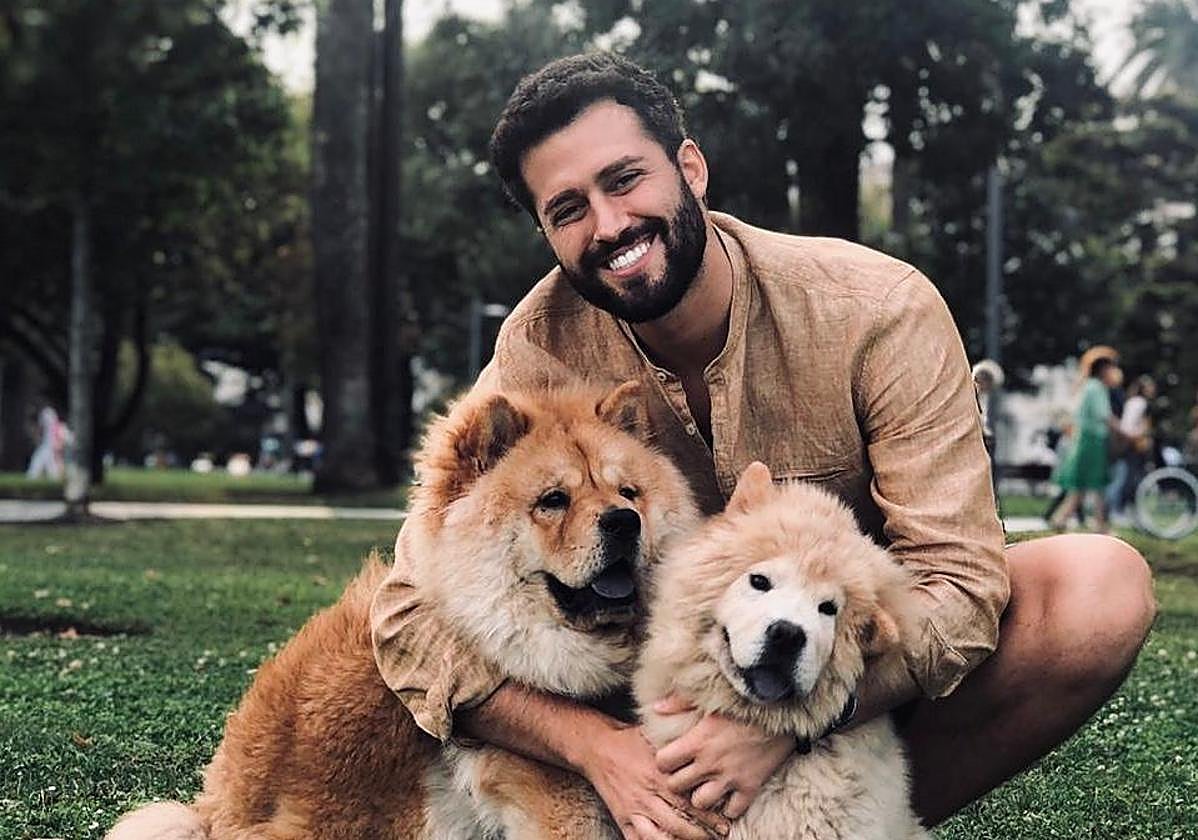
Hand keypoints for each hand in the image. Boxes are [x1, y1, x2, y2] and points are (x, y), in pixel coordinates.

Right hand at [578, 720, 729, 839]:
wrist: (596, 747)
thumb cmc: (629, 741)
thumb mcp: (655, 739)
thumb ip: (678, 750)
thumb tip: (703, 750)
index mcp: (656, 777)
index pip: (687, 803)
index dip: (708, 817)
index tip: (725, 823)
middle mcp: (645, 796)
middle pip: (677, 824)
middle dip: (701, 834)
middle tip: (719, 837)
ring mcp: (632, 809)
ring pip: (658, 837)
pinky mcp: (621, 817)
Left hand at [653, 695, 794, 818]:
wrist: (782, 711)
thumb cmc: (742, 702)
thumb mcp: (708, 699)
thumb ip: (679, 703)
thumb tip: (656, 708)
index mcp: (697, 741)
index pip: (663, 763)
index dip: (664, 762)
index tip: (671, 758)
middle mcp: (710, 763)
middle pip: (677, 786)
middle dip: (678, 780)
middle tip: (686, 773)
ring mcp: (731, 777)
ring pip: (701, 803)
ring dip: (701, 795)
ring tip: (706, 785)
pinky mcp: (751, 787)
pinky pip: (732, 811)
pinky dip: (728, 806)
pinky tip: (728, 793)